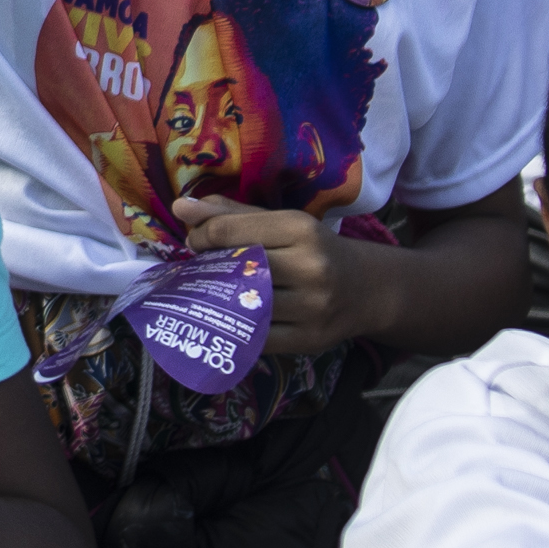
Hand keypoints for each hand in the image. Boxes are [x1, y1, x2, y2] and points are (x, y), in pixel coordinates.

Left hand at [170, 189, 381, 355]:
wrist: (366, 290)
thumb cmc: (315, 251)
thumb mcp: (282, 224)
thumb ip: (232, 215)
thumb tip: (181, 207)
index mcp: (300, 229)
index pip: (231, 231)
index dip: (201, 236)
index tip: (194, 242)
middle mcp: (310, 266)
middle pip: (238, 268)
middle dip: (207, 268)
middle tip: (198, 269)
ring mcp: (312, 307)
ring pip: (246, 306)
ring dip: (217, 302)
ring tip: (208, 293)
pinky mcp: (310, 339)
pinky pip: (258, 339)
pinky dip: (237, 331)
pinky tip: (229, 320)